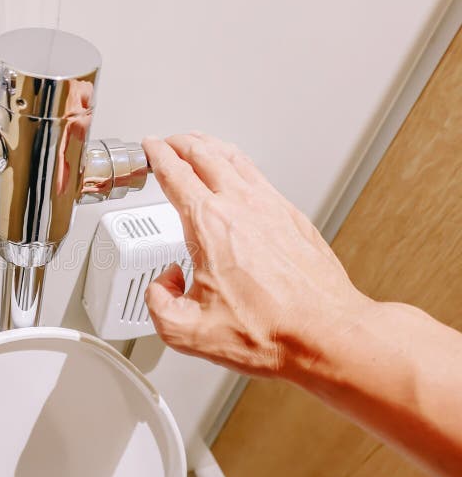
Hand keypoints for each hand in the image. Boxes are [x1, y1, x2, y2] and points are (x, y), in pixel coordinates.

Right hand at [142, 132, 370, 377]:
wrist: (325, 333)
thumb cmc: (270, 330)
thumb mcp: (187, 330)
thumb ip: (158, 303)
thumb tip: (165, 284)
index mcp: (208, 225)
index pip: (175, 174)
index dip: (157, 156)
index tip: (151, 148)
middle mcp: (240, 206)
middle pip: (204, 154)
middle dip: (180, 143)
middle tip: (169, 143)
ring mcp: (270, 206)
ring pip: (234, 158)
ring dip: (210, 146)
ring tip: (199, 145)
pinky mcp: (291, 216)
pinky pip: (258, 174)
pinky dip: (238, 163)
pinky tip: (238, 172)